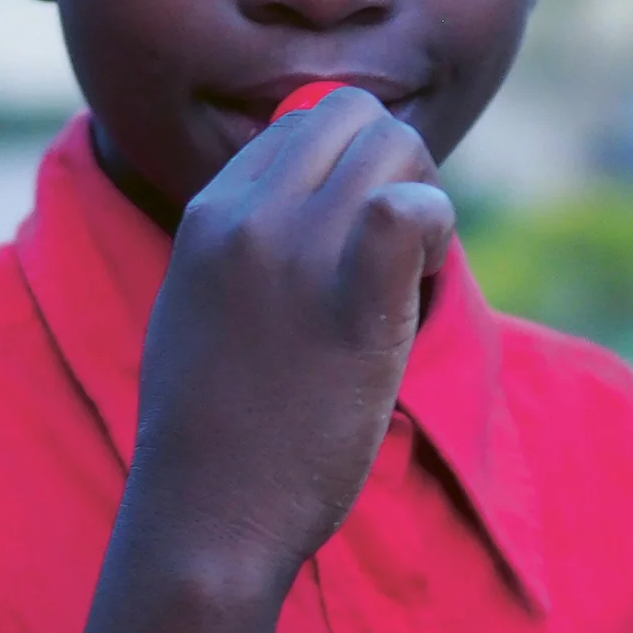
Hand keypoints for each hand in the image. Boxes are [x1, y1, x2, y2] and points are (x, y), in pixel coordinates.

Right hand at [127, 89, 454, 592]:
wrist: (205, 514)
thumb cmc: (210, 428)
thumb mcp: (197, 304)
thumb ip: (239, 242)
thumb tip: (303, 202)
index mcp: (210, 212)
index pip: (304, 120)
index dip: (352, 167)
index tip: (356, 235)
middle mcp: (250, 216)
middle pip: (359, 118)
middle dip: (397, 171)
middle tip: (398, 253)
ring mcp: (298, 255)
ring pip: (398, 149)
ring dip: (423, 204)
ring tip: (403, 281)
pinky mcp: (351, 305)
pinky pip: (412, 210)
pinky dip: (435, 233)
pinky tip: (416, 289)